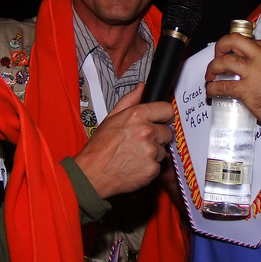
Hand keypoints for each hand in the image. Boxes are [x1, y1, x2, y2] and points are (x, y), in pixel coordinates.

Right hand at [73, 86, 174, 200]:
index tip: (161, 121)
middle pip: (167, 131)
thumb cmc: (99, 148)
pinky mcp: (152, 168)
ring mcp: (150, 151)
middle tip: (141, 141)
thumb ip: (130, 100)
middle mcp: (146, 131)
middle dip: (158, 136)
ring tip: (135, 154)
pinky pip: (159, 165)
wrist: (93, 173)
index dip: (164, 116)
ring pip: (163, 149)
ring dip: (153, 152)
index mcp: (137, 115)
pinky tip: (136, 164)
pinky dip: (150, 166)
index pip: (167, 109)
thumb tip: (142, 88)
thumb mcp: (111, 118)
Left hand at [204, 33, 260, 137]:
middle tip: (217, 57)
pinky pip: (222, 86)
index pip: (248, 41)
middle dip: (220, 47)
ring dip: (212, 68)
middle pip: (232, 41)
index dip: (236, 49)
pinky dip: (212, 88)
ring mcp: (253, 73)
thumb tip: (253, 67)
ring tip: (210, 76)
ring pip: (223, 62)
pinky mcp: (247, 90)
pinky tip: (211, 91)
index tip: (232, 56)